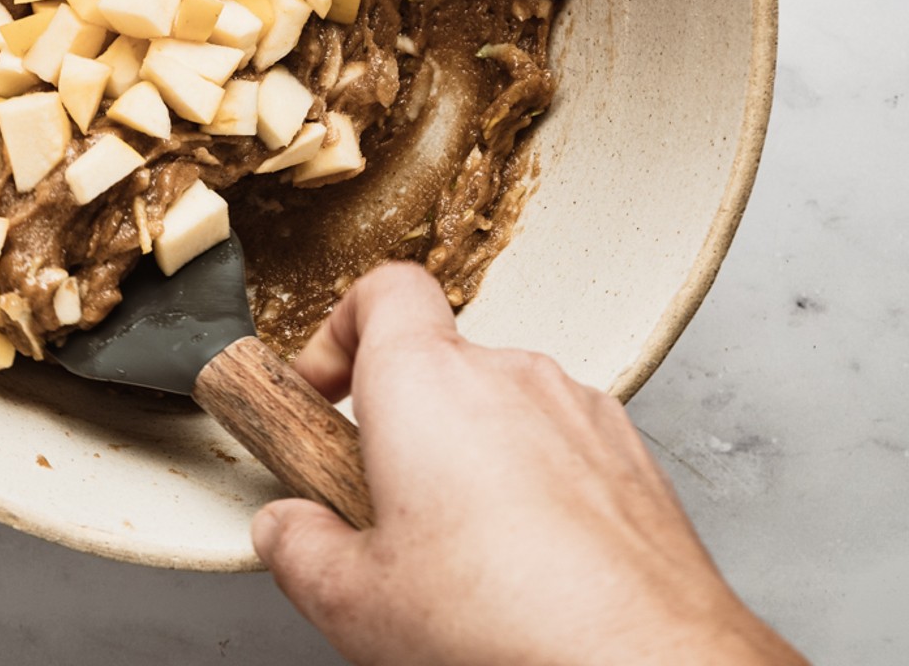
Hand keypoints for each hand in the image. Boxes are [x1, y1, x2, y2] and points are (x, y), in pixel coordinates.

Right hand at [252, 263, 805, 665]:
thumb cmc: (509, 625)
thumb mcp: (353, 601)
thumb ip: (298, 547)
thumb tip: (287, 530)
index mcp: (426, 383)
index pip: (381, 291)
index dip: (340, 331)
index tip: (323, 392)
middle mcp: (508, 375)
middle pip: (437, 362)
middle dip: (401, 424)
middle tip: (382, 500)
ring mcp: (579, 411)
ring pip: (501, 408)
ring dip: (470, 456)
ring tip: (459, 550)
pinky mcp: (631, 458)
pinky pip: (561, 446)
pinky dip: (534, 483)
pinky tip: (527, 563)